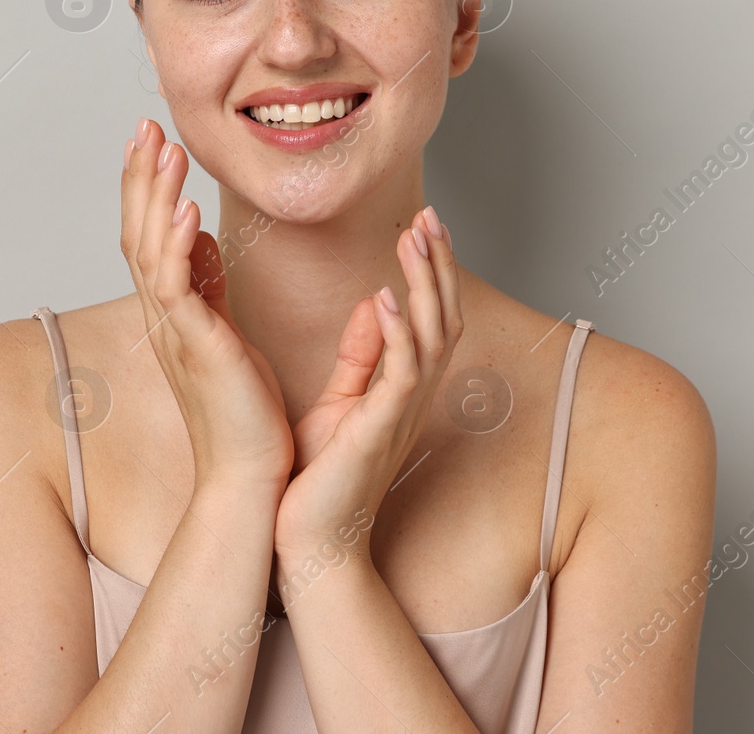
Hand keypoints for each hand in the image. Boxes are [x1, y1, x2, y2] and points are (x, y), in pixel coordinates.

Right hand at [121, 118, 293, 489]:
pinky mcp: (196, 349)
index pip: (150, 237)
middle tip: (146, 126)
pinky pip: (176, 289)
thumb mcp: (226, 334)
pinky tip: (186, 209)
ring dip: (155, 196)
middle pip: (138, 232)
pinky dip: (177, 246)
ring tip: (164, 147)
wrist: (250, 479)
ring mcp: (174, 333)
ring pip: (150, 250)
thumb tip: (202, 240)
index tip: (154, 141)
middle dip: (141, 177)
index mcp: (174, 313)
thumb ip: (209, 287)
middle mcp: (164, 319)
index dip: (147, 188)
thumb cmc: (246, 416)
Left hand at [274, 207, 462, 563]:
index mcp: (402, 387)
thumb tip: (379, 300)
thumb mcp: (342, 401)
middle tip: (429, 213)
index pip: (430, 316)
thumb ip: (362, 354)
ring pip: (433, 336)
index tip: (419, 222)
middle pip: (444, 317)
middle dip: (438, 263)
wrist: (309, 540)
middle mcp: (411, 397)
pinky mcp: (380, 430)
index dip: (431, 269)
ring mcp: (401, 413)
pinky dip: (400, 333)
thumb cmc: (319, 478)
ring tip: (415, 237)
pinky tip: (389, 296)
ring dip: (426, 284)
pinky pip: (401, 375)